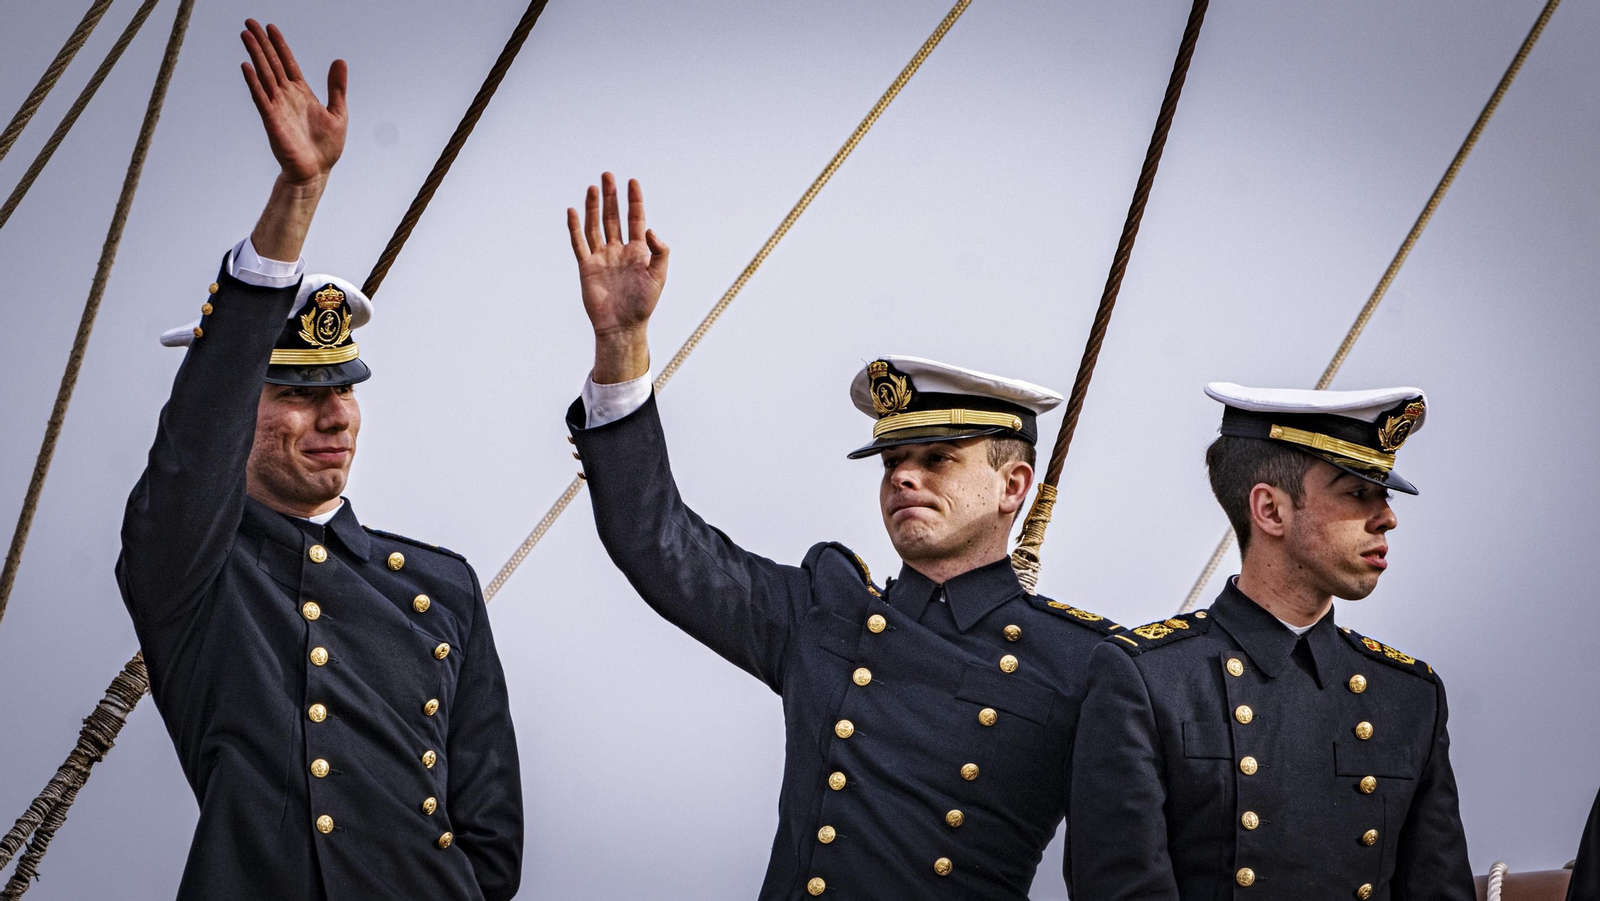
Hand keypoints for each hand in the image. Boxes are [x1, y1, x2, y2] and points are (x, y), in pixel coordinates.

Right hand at [240, 20, 346, 186]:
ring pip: (264, 74)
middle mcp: (287, 96)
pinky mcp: (271, 119)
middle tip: (249, 22)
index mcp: (302, 93)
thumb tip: (340, 60)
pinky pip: (261, 97)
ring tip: (246, 35)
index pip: (288, 63)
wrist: (315, 171)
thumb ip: (337, 87)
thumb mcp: (338, 113)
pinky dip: (254, 81)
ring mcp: (277, 106)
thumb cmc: (326, 147)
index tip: (271, 27)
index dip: (279, 45)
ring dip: (255, 55)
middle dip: (261, 42)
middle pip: (271, 63)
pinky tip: (246, 65)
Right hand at [568, 174, 669, 339]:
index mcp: (638, 251)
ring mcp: (602, 257)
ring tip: (594, 187)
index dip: (634, 200)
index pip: (636, 219)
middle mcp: (619, 250)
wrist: (622, 326)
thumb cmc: (643, 305)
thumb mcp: (659, 276)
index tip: (632, 182)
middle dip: (611, 197)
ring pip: (596, 226)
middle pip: (613, 217)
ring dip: (594, 207)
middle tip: (608, 175)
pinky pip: (579, 243)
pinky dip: (575, 227)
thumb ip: (660, 251)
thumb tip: (650, 229)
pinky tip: (573, 211)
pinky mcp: (587, 266)